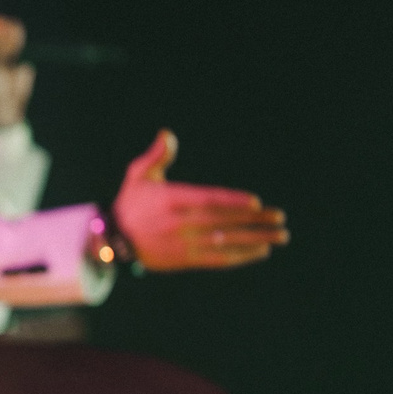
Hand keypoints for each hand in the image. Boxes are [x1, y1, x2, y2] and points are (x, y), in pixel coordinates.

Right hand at [112, 130, 288, 270]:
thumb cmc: (131, 202)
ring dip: (255, 239)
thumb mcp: (139, 175)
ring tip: (279, 236)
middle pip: (223, 222)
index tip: (255, 202)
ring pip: (226, 241)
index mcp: (171, 200)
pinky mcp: (186, 259)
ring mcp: (184, 244)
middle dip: (254, 220)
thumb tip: (167, 134)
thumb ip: (157, 156)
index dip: (232, 202)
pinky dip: (241, 256)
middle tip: (279, 218)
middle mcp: (179, 224)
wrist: (113, 240)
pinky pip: (218, 259)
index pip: (208, 200)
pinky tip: (260, 251)